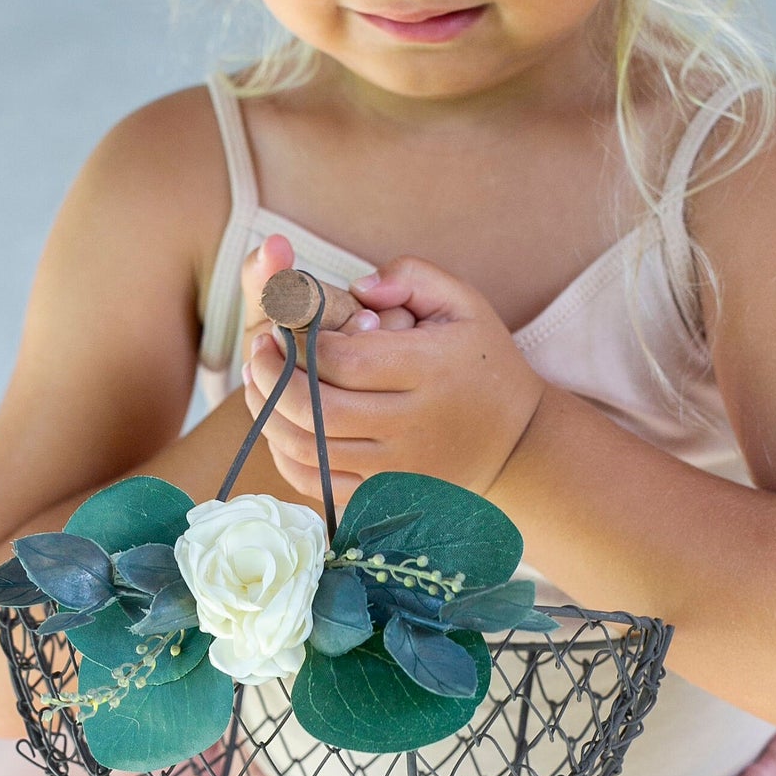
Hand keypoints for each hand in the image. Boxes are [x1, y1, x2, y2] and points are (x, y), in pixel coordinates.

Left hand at [243, 254, 546, 505]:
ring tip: (258, 384)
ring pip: (312, 450)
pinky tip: (280, 427)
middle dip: (274, 378)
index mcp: (430, 369)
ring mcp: (398, 468)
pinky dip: (288, 458)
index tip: (279, 324)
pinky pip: (319, 486)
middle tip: (258, 352)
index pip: (344, 359)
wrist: (518, 445)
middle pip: (320, 409)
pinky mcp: (386, 498)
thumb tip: (358, 286)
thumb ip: (412, 277)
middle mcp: (414, 424)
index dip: (299, 342)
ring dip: (270, 417)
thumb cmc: (482, 363)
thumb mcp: (464, 304)